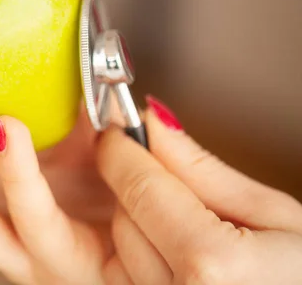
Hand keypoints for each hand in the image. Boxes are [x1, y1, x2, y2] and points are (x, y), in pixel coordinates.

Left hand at [96, 100, 301, 283]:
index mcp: (212, 263)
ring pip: (116, 251)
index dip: (121, 150)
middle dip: (138, 190)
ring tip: (190, 234)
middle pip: (124, 217)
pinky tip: (175, 258)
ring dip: (139, 229)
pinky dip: (138, 261)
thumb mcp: (275, 215)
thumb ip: (203, 169)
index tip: (117, 129)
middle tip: (173, 185)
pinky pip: (120, 281)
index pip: (141, 187)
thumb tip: (154, 123)